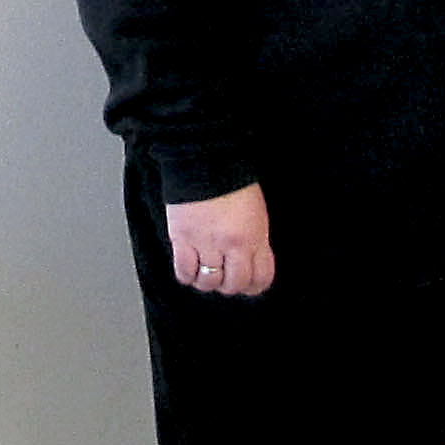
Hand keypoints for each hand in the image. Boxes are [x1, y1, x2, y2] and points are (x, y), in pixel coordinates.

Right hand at [165, 183, 274, 298]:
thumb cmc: (232, 181)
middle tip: (226, 276)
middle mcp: (232, 244)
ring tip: (206, 271)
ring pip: (209, 282)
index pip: (261, 278)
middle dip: (231, 285)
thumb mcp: (256, 213)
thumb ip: (255, 240)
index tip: (249, 284)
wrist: (205, 159)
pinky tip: (190, 268)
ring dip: (208, 282)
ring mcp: (206, 242)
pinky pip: (184, 272)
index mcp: (255, 236)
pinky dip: (188, 275)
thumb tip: (250, 262)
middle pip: (235, 284)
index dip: (255, 285)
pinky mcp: (183, 238)